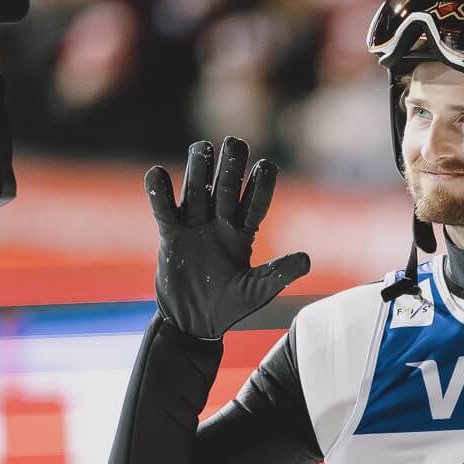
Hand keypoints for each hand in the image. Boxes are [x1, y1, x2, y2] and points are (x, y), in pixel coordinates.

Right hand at [145, 136, 310, 337]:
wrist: (193, 322)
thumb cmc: (230, 307)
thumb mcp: (258, 291)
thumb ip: (279, 274)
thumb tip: (307, 260)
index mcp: (243, 234)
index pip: (254, 204)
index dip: (260, 186)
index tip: (266, 166)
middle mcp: (220, 224)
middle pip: (226, 189)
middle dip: (231, 167)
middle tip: (235, 141)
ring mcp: (194, 226)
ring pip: (197, 191)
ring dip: (199, 170)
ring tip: (202, 148)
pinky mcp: (170, 235)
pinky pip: (164, 209)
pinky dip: (159, 192)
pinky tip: (157, 173)